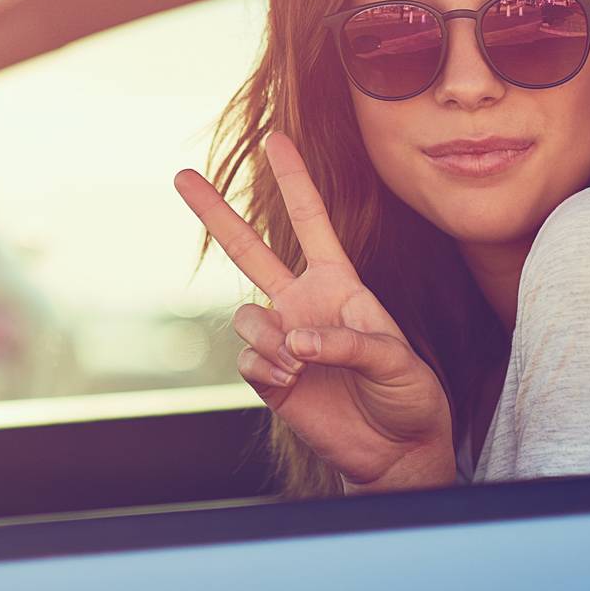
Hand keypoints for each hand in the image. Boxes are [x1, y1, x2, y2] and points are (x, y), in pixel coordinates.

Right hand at [175, 132, 456, 493]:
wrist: (395, 452)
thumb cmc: (408, 396)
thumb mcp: (396, 360)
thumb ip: (346, 341)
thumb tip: (295, 340)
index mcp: (339, 284)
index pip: (311, 222)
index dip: (294, 180)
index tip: (276, 138)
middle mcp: (303, 303)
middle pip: (250, 249)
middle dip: (216, 213)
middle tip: (181, 176)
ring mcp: (282, 338)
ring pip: (246, 315)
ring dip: (270, 338)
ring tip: (299, 364)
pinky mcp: (268, 376)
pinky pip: (247, 358)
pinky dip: (267, 367)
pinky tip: (292, 382)